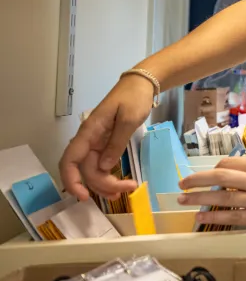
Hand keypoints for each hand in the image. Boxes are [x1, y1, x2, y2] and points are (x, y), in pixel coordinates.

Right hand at [59, 75, 154, 200]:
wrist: (141, 84)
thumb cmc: (134, 98)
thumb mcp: (129, 119)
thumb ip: (116, 143)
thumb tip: (103, 167)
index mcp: (90, 132)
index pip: (70, 160)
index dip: (72, 180)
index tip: (84, 196)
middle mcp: (89, 139)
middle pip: (85, 170)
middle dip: (100, 185)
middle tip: (124, 191)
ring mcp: (97, 142)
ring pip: (93, 169)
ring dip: (105, 183)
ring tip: (124, 190)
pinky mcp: (106, 143)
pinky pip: (101, 163)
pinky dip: (108, 175)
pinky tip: (119, 184)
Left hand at [177, 158, 245, 228]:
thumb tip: (234, 175)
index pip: (230, 163)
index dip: (213, 168)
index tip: (205, 175)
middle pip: (220, 177)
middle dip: (198, 180)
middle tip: (182, 184)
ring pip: (223, 198)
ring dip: (200, 199)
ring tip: (184, 200)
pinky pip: (234, 217)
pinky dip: (216, 216)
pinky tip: (202, 216)